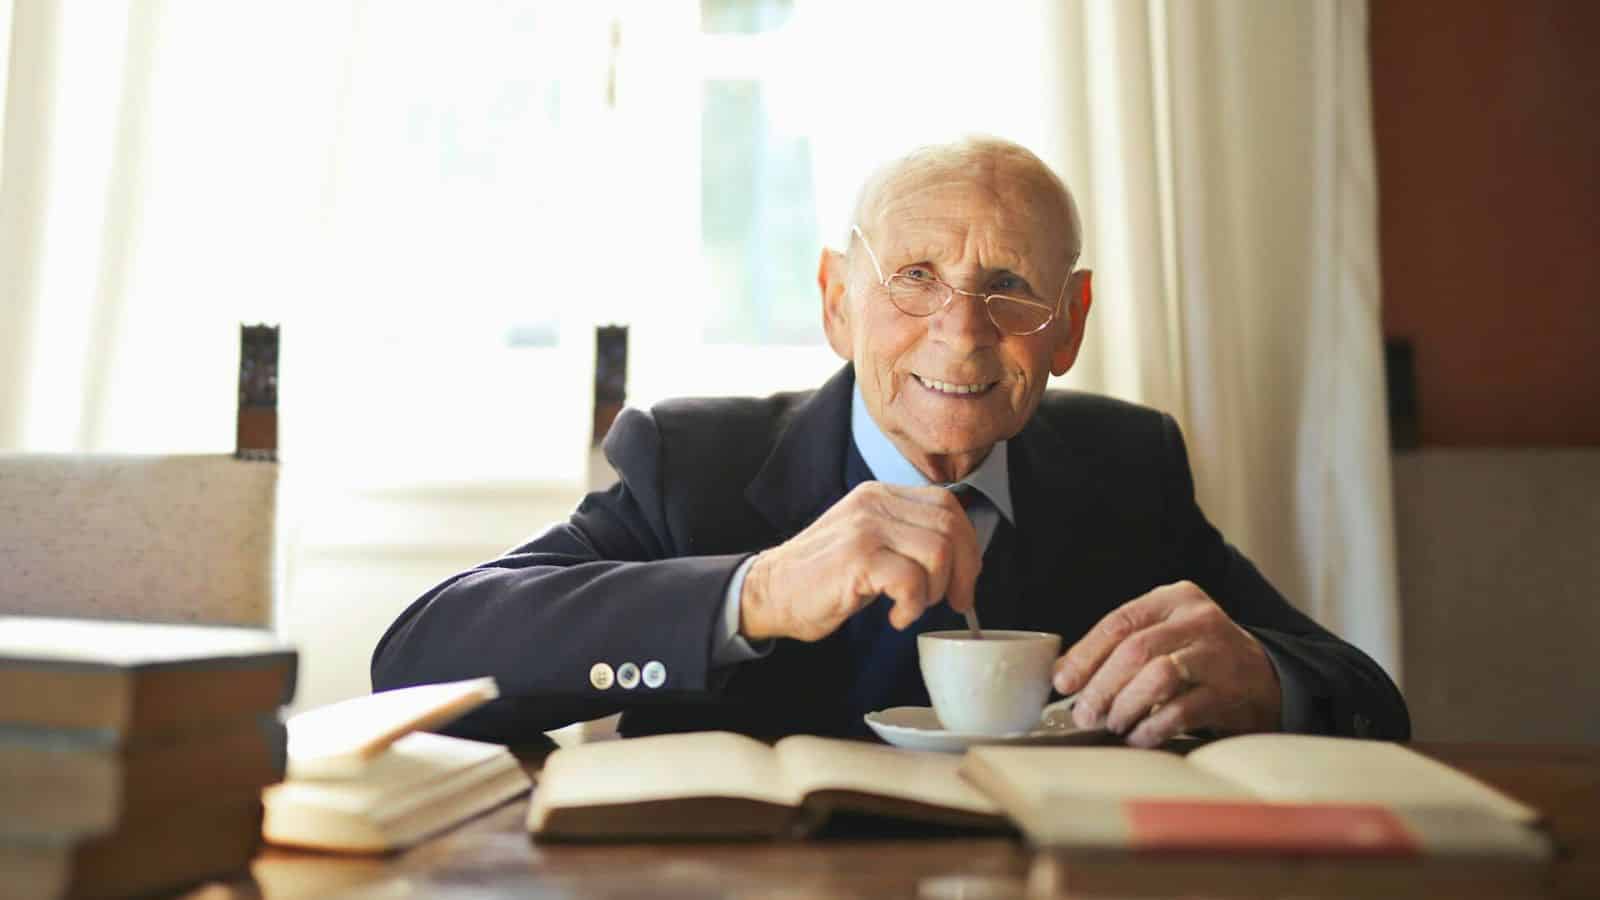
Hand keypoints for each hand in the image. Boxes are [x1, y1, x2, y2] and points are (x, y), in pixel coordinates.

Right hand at [739, 482, 980, 641]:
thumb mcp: (869, 541)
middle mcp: (874, 503)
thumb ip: (907, 536)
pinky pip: (912, 581)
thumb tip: (962, 556)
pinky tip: (895, 616)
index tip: (964, 579)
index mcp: (881, 495)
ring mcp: (865, 529)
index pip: (948, 505)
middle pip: (951, 527)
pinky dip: (912, 607)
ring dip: (934, 591)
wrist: (770, 592)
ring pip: (938, 553)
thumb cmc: (822, 576)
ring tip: (911, 606)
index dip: (968, 545)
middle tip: (952, 602)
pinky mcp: (857, 559)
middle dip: (963, 572)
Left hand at [1052, 581, 1280, 747]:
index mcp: (1176, 598)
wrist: (1265, 679)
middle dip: (1101, 687)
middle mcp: (1199, 620)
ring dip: (1126, 706)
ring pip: (1158, 676)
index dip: (1085, 654)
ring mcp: (1218, 655)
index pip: (1120, 622)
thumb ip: (1121, 646)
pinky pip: (1182, 711)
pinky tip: (1138, 737)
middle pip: (1135, 650)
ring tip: (1113, 724)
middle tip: (1084, 714)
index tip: (1063, 682)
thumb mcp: (1166, 634)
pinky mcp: (1230, 692)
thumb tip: (1064, 675)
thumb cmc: (1199, 657)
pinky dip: (1152, 728)